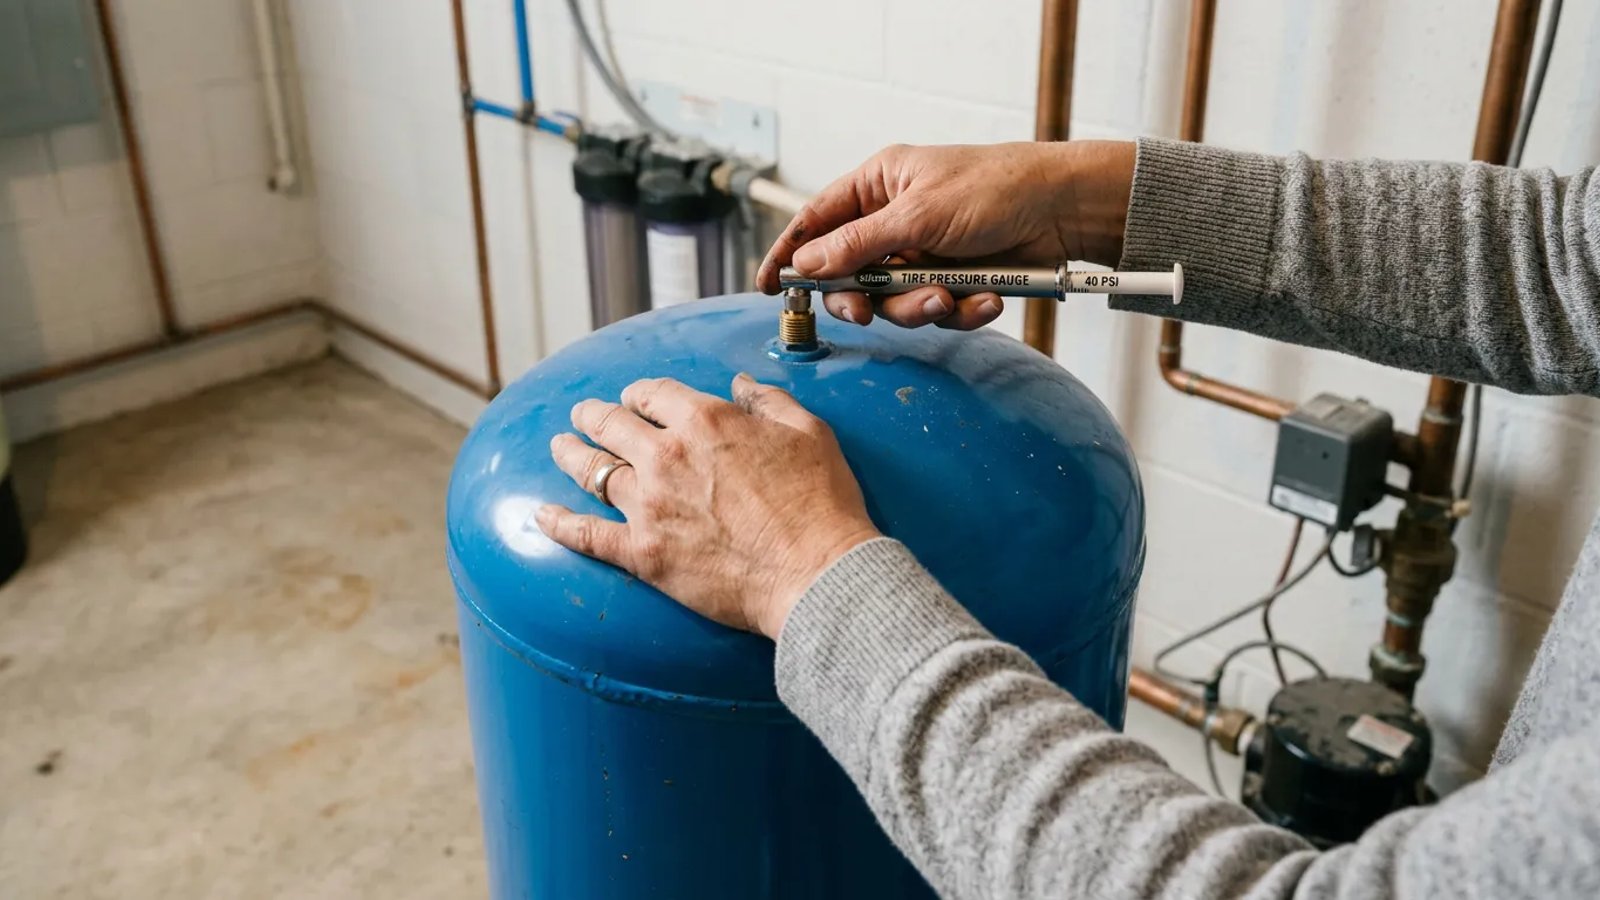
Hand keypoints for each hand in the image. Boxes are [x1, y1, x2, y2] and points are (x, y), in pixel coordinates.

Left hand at [536, 375, 880, 639]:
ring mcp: (648, 505)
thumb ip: (768, 400)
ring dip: (570, 454)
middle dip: (593, 414)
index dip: (641, 394)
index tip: (637, 399)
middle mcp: (667, 455)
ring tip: (560, 448)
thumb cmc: (820, 504)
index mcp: (706, 420)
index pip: (655, 393)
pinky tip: (539, 515)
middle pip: (611, 424)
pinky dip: (558, 523)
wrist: (814, 573)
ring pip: (592, 470)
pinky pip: (584, 533)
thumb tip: (740, 383)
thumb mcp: (808, 431)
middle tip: (584, 414)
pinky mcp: (641, 552)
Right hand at [756, 140, 1134, 329]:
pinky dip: (959, 311)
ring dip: (918, 308)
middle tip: (866, 312)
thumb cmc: (995, 188)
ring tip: (948, 297)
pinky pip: (937, 311)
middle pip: (851, 275)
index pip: (816, 222)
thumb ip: (858, 244)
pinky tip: (984, 299)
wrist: (1066, 211)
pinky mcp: (955, 280)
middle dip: (864, 299)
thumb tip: (805, 264)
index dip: (790, 254)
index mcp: (878, 186)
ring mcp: (925, 253)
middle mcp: (896, 220)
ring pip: (894, 302)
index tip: (768, 286)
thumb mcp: (918, 215)